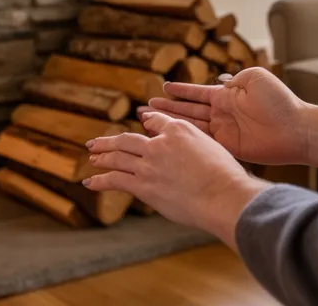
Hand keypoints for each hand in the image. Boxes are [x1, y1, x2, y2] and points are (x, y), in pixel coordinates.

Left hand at [85, 112, 268, 248]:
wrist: (224, 196)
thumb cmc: (227, 177)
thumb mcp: (213, 146)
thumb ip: (194, 141)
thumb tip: (186, 146)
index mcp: (179, 130)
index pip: (156, 122)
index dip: (146, 123)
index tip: (140, 124)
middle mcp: (160, 143)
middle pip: (127, 139)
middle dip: (109, 141)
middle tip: (95, 143)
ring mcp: (149, 164)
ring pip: (117, 157)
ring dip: (102, 157)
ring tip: (92, 158)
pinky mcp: (143, 185)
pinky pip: (114, 180)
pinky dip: (99, 181)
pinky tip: (89, 182)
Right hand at [138, 67, 310, 165]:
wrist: (298, 129)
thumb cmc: (280, 101)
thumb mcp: (256, 78)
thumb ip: (234, 79)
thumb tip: (218, 82)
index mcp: (227, 96)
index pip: (197, 93)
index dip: (180, 91)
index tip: (162, 88)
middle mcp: (222, 113)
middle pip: (188, 110)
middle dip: (167, 109)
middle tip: (145, 108)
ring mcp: (224, 131)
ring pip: (190, 126)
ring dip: (170, 123)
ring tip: (149, 121)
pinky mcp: (228, 147)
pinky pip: (202, 142)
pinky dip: (185, 140)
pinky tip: (169, 138)